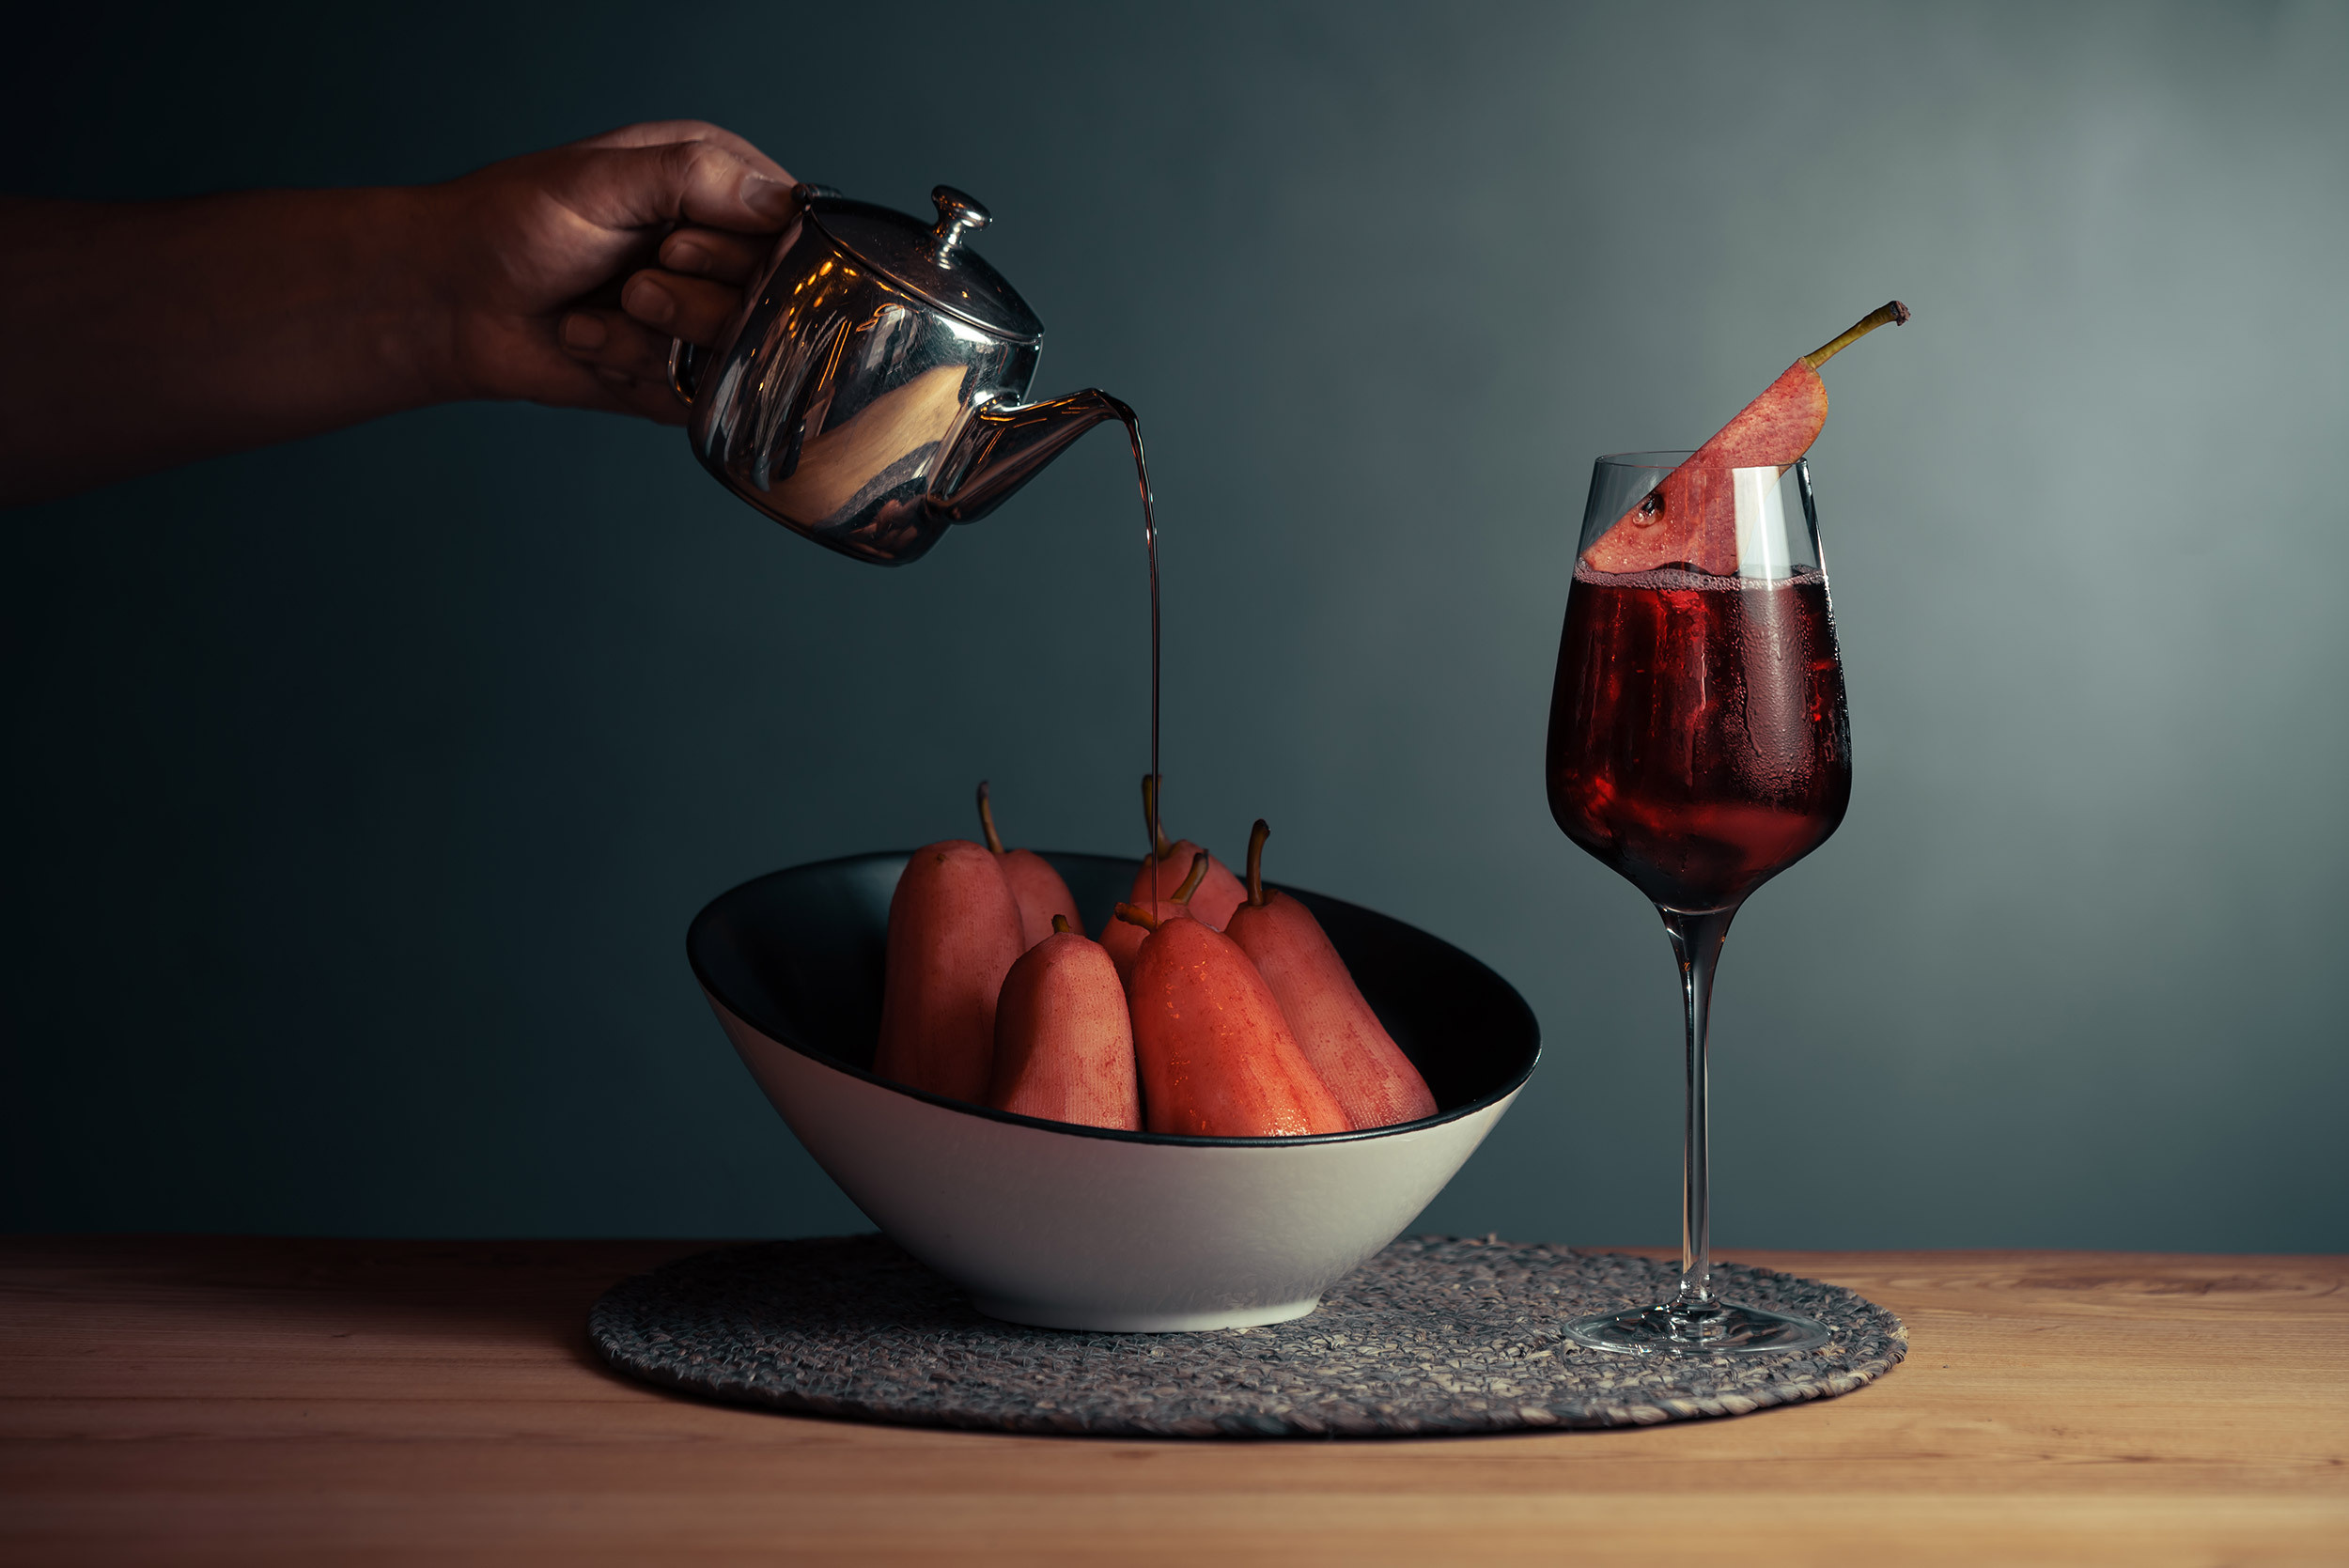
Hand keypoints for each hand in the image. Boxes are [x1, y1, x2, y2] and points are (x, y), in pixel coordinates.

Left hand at [426, 120, 796, 425]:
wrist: (451, 300)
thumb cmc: (513, 222)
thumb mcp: (601, 179)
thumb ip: (695, 176)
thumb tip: (785, 205)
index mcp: (719, 185)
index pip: (793, 231)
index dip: (746, 253)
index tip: (676, 249)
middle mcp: (724, 252)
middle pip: (776, 303)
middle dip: (693, 302)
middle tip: (634, 283)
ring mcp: (706, 317)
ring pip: (737, 355)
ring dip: (653, 339)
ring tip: (601, 311)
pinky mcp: (683, 374)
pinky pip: (694, 394)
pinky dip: (633, 371)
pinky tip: (591, 343)